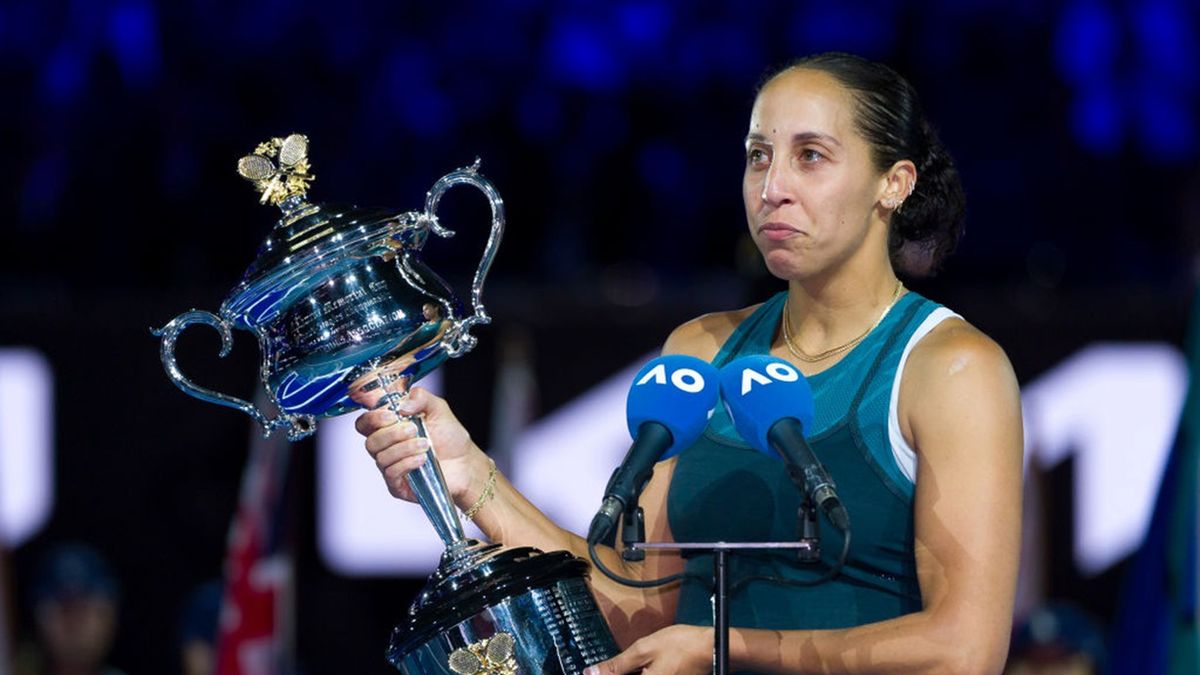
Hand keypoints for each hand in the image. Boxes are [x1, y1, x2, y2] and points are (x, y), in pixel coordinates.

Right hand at [354, 386, 482, 503]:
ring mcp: (390, 467)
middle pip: (370, 441)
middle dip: (391, 433)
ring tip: (426, 444)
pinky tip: (422, 459)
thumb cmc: (449, 437)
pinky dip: (406, 463)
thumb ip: (420, 397)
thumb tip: (402, 404)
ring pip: (381, 457)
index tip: (392, 415)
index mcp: (389, 427)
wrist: (465, 462)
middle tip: (414, 429)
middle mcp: (386, 447)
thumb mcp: (438, 409)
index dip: (373, 418)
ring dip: (404, 448)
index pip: (365, 423)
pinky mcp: (397, 485)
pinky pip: (391, 473)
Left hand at [585, 625, 712, 674]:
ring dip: (631, 671)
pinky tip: (646, 665)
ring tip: (637, 662)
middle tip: (622, 663)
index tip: (594, 670)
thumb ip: (616, 665)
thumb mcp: (643, 650)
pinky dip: (643, 672)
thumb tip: (590, 673)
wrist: (710, 648)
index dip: (605, 674)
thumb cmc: (680, 646)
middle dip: (621, 672)